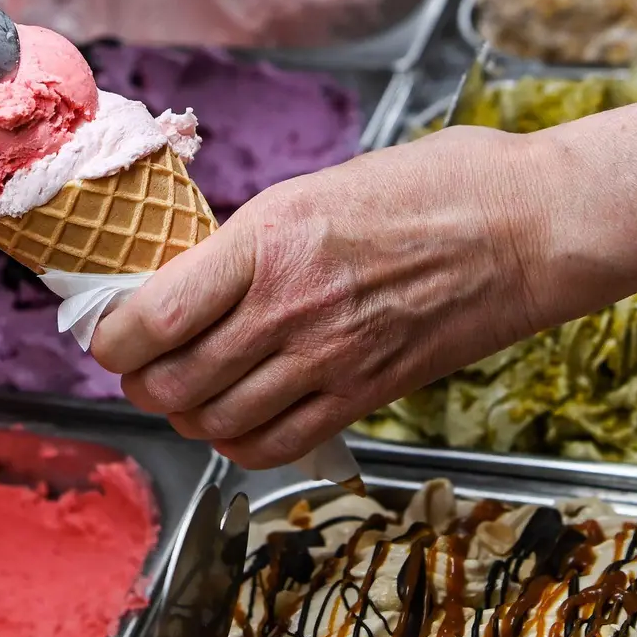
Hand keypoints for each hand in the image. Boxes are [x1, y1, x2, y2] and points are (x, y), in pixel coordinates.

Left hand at [90, 126, 554, 469]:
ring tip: (187, 390)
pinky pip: (273, 447)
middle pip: (170, 382)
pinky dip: (237, 443)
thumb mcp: (312, 190)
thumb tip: (182, 281)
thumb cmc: (430, 190)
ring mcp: (326, 361)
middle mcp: (287, 310)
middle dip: (139, 379)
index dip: (111, 336)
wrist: (524, 229)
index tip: (112, 329)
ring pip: (212, 423)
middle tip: (143, 362)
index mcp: (265, 242)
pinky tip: (237, 420)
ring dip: (184, 413)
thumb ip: (244, 244)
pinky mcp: (362, 397)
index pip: (150, 317)